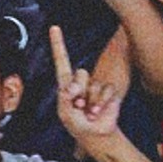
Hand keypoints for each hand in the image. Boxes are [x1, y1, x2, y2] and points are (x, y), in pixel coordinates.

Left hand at [50, 24, 120, 148]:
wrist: (95, 133)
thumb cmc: (77, 124)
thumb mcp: (65, 113)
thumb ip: (65, 99)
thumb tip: (69, 88)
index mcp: (66, 84)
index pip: (61, 60)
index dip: (58, 43)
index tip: (54, 27)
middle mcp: (81, 82)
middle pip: (80, 73)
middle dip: (78, 89)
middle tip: (78, 105)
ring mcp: (94, 86)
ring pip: (92, 84)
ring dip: (89, 101)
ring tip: (87, 112)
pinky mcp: (108, 91)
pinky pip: (104, 91)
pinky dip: (99, 104)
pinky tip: (96, 112)